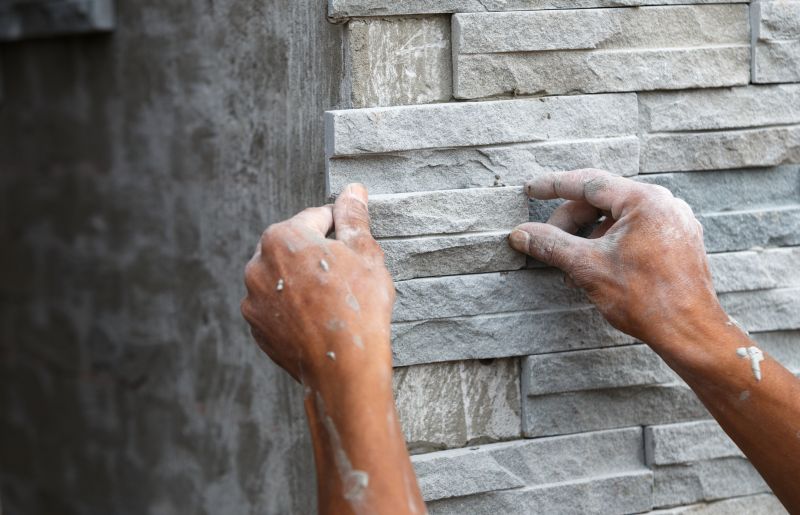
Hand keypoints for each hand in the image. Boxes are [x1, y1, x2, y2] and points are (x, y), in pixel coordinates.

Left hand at [241, 184, 394, 384]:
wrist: (343, 368)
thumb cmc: (358, 306)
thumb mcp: (365, 252)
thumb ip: (353, 217)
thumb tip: (353, 191)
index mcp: (282, 236)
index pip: (316, 218)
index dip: (340, 230)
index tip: (354, 246)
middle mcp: (257, 264)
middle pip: (294, 247)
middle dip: (317, 255)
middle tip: (347, 277)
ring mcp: (253, 299)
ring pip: (283, 277)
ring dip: (303, 281)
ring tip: (332, 301)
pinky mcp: (256, 327)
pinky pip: (276, 307)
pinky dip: (294, 308)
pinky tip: (318, 320)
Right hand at [509, 169, 725, 350]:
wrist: (690, 332)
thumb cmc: (646, 299)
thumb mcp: (587, 267)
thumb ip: (551, 244)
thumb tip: (521, 233)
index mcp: (645, 201)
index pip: (589, 182)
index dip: (554, 186)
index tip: (531, 189)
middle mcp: (664, 204)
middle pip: (603, 200)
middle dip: (570, 221)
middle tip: (547, 243)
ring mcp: (674, 222)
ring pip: (617, 218)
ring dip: (588, 236)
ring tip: (571, 265)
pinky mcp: (678, 241)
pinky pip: (635, 230)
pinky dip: (610, 243)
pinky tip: (595, 267)